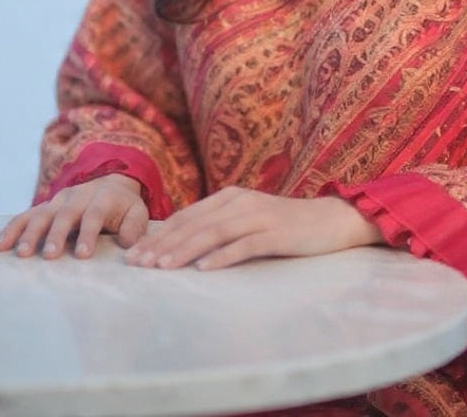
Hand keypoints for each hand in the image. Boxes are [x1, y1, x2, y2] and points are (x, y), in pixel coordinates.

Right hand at [0, 173, 147, 259]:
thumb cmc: (123, 206)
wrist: (109, 182)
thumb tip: (127, 243)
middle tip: (49, 256)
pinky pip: (25, 215)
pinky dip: (12, 228)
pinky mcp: (45, 206)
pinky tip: (0, 244)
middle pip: (64, 215)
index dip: (88, 233)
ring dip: (30, 233)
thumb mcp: (137, 212)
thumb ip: (135, 226)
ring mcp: (58, 201)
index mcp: (102, 199)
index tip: (82, 254)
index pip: (94, 216)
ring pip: (41, 214)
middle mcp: (77, 197)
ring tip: (21, 254)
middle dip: (56, 235)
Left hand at [124, 187, 382, 270]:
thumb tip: (184, 245)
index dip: (160, 235)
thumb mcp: (248, 219)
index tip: (136, 254)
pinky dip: (223, 256)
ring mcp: (259, 216)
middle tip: (139, 264)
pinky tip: (204, 269)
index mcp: (230, 197)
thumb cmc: (285, 225)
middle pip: (195, 223)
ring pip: (214, 232)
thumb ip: (221, 226)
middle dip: (164, 244)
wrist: (331, 220)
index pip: (187, 216)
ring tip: (163, 267)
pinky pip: (245, 244)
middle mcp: (240, 202)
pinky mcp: (276, 233)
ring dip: (185, 250)